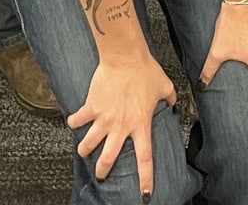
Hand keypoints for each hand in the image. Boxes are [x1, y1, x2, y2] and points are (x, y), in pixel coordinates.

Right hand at [69, 42, 175, 199]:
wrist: (125, 56)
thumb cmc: (146, 70)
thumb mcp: (165, 86)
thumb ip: (170, 99)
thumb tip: (173, 103)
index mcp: (141, 125)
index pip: (145, 158)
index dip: (145, 179)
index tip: (144, 195)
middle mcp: (121, 126)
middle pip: (108, 158)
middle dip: (103, 171)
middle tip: (101, 175)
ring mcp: (104, 118)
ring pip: (88, 145)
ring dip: (84, 150)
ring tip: (84, 151)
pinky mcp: (91, 107)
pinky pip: (77, 120)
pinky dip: (74, 122)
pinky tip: (74, 122)